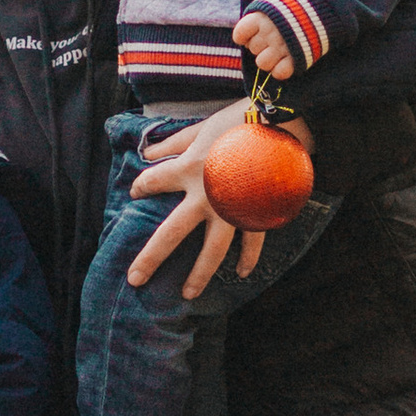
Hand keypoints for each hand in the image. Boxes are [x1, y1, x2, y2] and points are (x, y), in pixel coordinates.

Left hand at [124, 104, 295, 298]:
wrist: (280, 123)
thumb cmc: (238, 121)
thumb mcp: (201, 128)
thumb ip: (173, 143)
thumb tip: (146, 153)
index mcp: (187, 169)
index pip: (152, 182)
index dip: (142, 186)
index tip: (136, 191)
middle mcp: (204, 196)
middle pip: (170, 234)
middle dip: (151, 258)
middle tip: (135, 279)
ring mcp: (231, 209)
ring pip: (211, 250)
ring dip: (199, 274)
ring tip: (187, 294)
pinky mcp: (256, 212)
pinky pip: (252, 241)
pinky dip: (248, 258)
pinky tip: (242, 273)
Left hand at [233, 9, 295, 81]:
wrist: (322, 5)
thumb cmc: (292, 6)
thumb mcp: (271, 4)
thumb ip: (257, 18)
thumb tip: (243, 38)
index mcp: (260, 17)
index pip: (239, 35)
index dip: (245, 37)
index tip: (253, 33)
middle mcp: (269, 32)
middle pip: (253, 49)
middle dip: (261, 46)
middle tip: (273, 39)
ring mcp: (282, 46)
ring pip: (262, 63)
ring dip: (269, 60)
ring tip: (278, 52)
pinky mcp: (296, 58)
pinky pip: (279, 73)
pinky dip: (280, 70)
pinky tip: (285, 62)